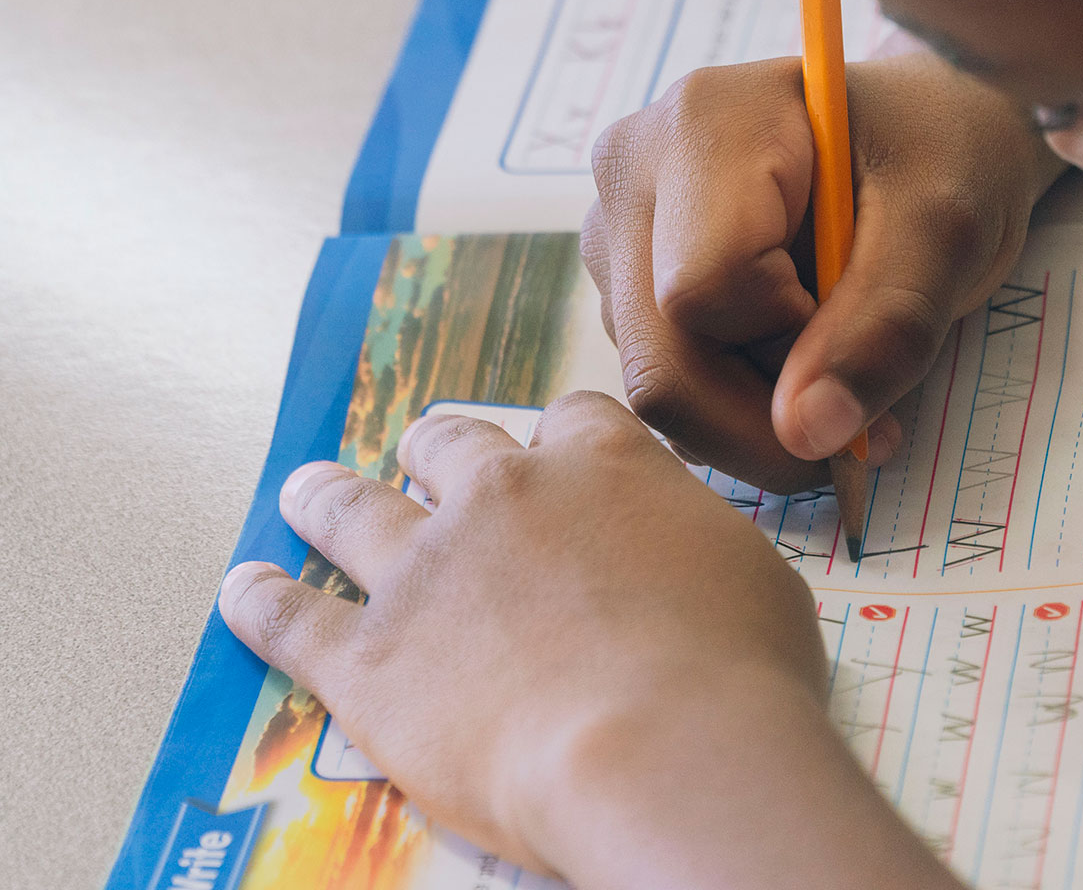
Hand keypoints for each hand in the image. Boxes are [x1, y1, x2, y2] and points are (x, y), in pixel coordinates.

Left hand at [218, 394, 960, 889]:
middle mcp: (504, 495)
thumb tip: (691, 556)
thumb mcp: (754, 578)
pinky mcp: (366, 658)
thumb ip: (697, 545)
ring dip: (323, 496)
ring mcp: (425, 572)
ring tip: (304, 489)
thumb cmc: (738, 673)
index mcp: (605, 466)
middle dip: (435, 450)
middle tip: (423, 456)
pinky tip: (243, 587)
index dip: (560, 440)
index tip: (554, 458)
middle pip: (450, 444)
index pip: (571, 419)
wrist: (662, 747)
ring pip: (351, 508)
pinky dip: (260, 600)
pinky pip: (290, 616)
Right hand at [582, 51, 1065, 491]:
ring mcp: (618, 234)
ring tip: (844, 369)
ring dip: (763, 417)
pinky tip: (802, 366)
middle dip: (771, 419)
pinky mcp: (625, 286)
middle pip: (662, 360)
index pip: (703, 291)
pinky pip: (667, 388)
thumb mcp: (947, 230)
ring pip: (661, 389)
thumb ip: (885, 329)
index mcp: (704, 123)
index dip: (791, 343)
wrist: (922, 131)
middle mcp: (632, 173)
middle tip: (869, 426)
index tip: (866, 321)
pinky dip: (742, 410)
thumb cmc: (939, 154)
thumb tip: (805, 434)